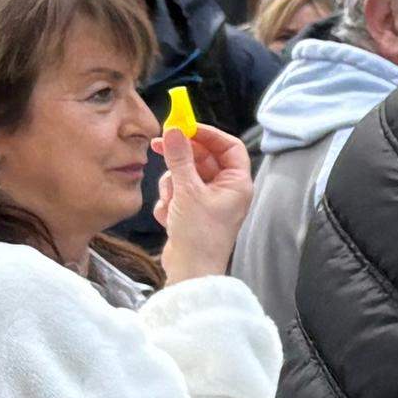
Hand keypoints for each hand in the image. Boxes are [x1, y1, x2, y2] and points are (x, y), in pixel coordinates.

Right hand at [150, 122, 254, 281]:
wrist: (190, 271)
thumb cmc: (200, 237)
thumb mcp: (188, 191)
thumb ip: (181, 158)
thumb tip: (176, 131)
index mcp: (237, 183)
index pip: (228, 146)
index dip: (207, 133)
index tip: (185, 126)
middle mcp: (226, 190)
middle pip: (202, 158)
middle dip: (181, 158)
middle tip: (160, 145)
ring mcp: (209, 200)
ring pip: (185, 175)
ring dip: (172, 186)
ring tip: (173, 203)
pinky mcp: (192, 210)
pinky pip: (176, 193)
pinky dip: (170, 202)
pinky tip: (170, 218)